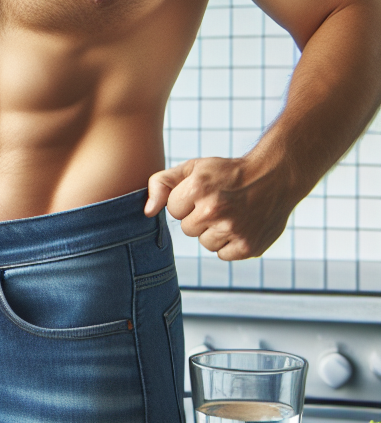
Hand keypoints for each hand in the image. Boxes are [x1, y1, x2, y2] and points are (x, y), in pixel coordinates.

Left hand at [144, 156, 290, 260]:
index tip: (204, 192)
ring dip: (214, 231)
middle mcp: (214, 210)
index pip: (172, 209)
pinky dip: (230, 243)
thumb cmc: (228, 173)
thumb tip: (147, 212)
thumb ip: (162, 184)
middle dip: (198, 217)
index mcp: (198, 187)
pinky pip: (222, 254)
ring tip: (231, 213)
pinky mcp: (247, 247)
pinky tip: (241, 225)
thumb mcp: (193, 168)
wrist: (275, 177)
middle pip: (187, 228)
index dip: (186, 200)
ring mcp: (232, 230)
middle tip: (220, 203)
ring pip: (205, 242)